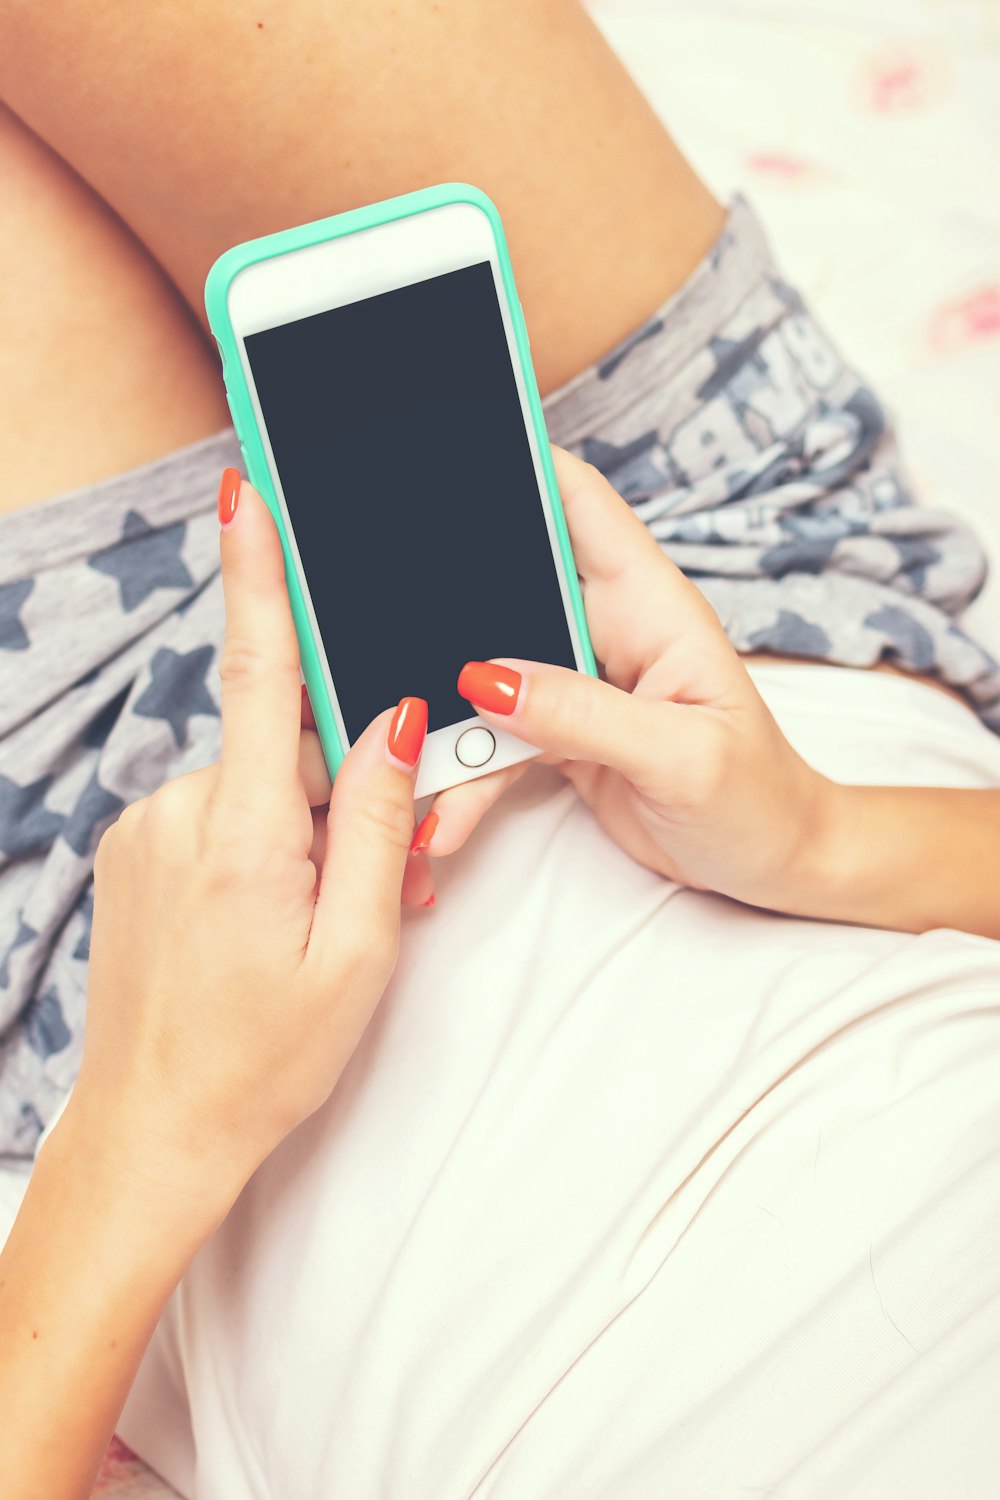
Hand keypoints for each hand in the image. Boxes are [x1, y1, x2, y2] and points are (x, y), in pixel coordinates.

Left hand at [66, 476, 427, 1216]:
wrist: (153, 1130)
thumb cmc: (265, 1058)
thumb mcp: (359, 951)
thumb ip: (377, 821)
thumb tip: (398, 718)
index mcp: (243, 835)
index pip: (261, 675)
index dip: (257, 576)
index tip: (247, 494)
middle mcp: (180, 813)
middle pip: (282, 745)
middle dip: (337, 791)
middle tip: (371, 887)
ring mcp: (144, 831)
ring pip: (252, 784)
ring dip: (296, 829)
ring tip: (308, 925)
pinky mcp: (131, 850)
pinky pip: (215, 813)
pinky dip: (254, 844)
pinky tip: (262, 919)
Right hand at [414, 447, 830, 912]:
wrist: (772, 865)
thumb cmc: (757, 800)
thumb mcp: (681, 756)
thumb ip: (585, 714)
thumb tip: (486, 679)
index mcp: (650, 606)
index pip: (580, 505)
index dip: (520, 464)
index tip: (447, 447)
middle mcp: (608, 632)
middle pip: (511, 583)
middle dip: (445, 597)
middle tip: (379, 614)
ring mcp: (580, 684)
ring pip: (489, 674)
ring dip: (449, 717)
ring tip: (413, 762)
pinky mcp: (561, 734)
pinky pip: (495, 740)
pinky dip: (467, 776)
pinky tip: (446, 814)